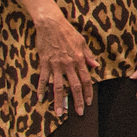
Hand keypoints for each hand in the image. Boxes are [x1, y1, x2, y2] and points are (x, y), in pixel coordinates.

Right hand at [23, 0, 97, 116]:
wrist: (51, 23)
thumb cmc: (67, 31)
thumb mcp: (82, 42)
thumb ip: (88, 55)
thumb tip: (96, 65)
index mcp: (79, 60)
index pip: (86, 80)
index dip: (88, 92)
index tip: (89, 102)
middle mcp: (68, 65)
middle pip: (74, 87)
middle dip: (77, 101)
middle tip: (79, 113)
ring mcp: (55, 65)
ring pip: (58, 87)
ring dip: (59, 101)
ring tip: (60, 113)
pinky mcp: (44, 63)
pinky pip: (43, 79)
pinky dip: (41, 89)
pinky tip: (40, 98)